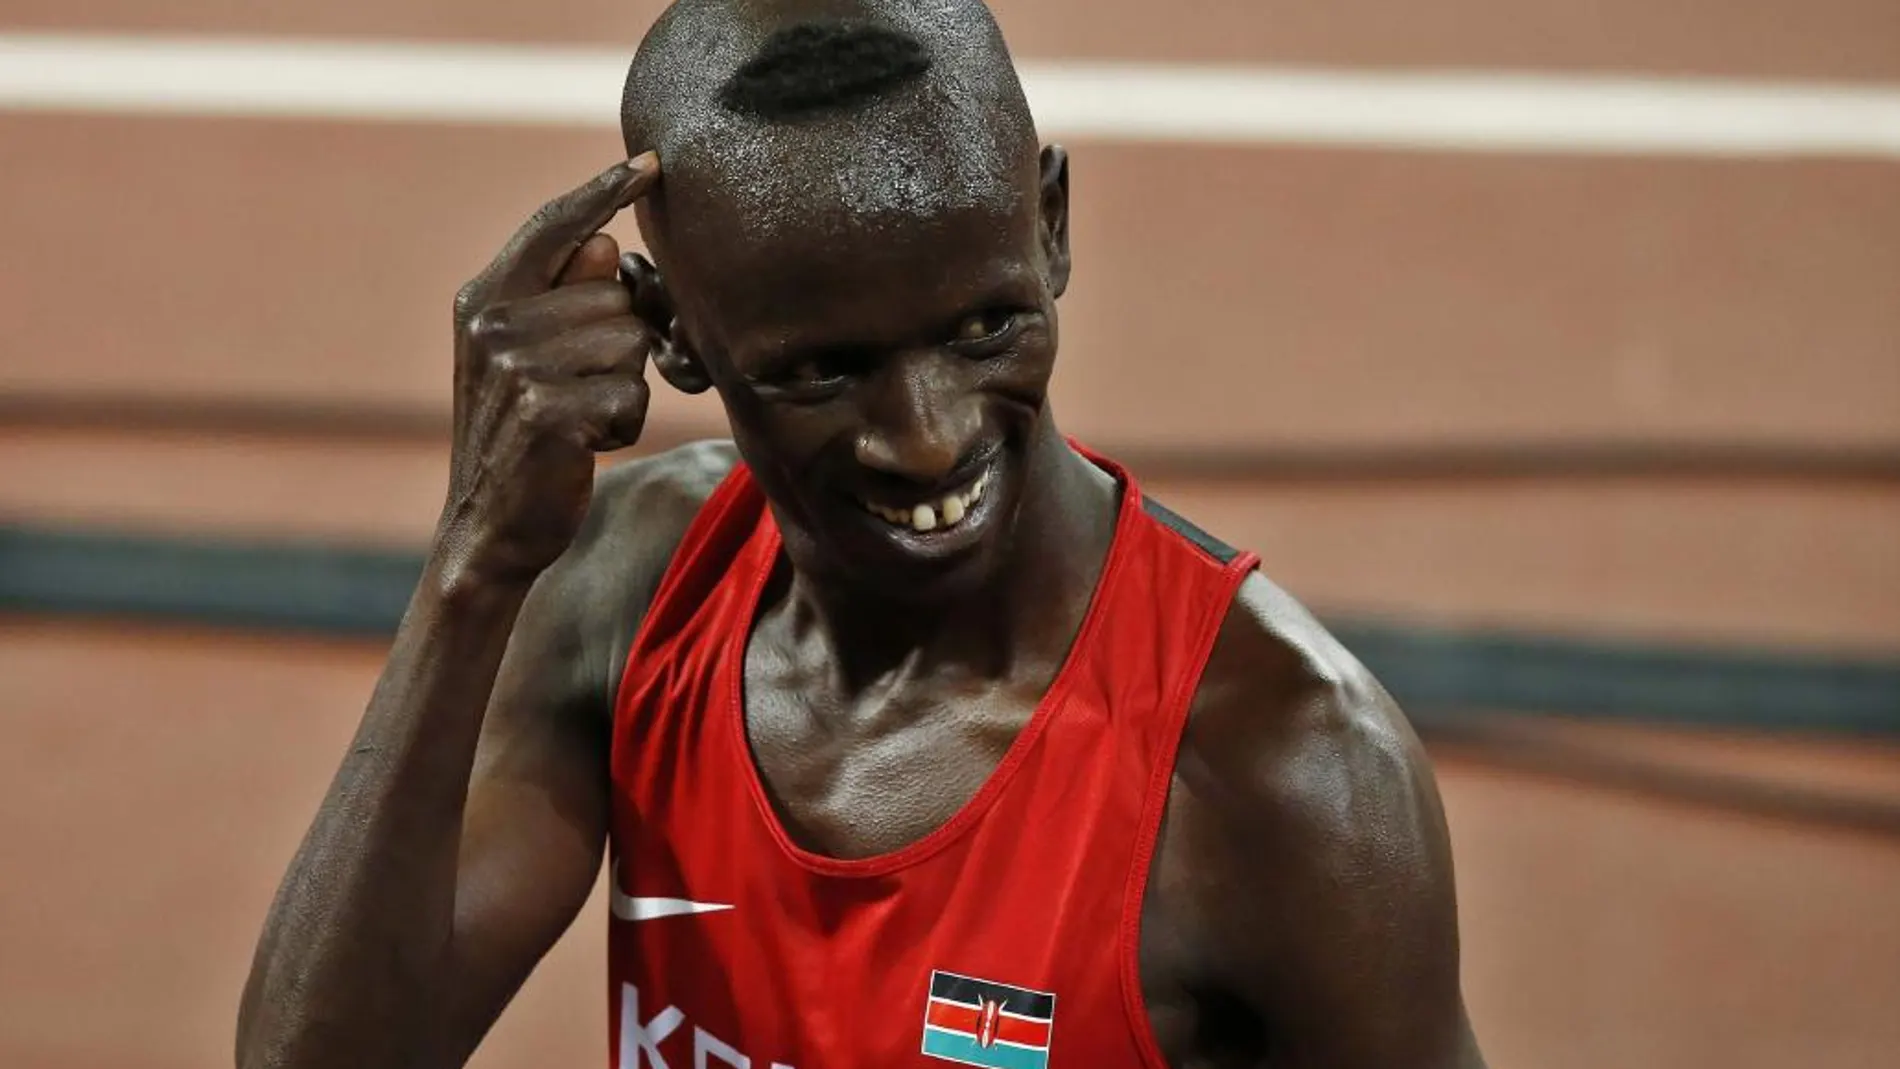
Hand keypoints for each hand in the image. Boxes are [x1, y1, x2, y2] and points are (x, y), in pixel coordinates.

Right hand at [439, 154, 663, 583]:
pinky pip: (632, 395)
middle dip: (620, 344)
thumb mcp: (529, 358)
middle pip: (615, 294)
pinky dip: (624, 424)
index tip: (652, 165)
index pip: (554, 225)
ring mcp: (517, 367)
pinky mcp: (548, 411)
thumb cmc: (523, 435)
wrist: (489, 526)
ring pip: (630, 342)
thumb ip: (561, 297)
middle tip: (580, 389)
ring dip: (623, 387)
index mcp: (485, 298)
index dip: (605, 191)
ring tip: (579, 417)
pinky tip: (585, 444)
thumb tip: (606, 244)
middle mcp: (493, 324)